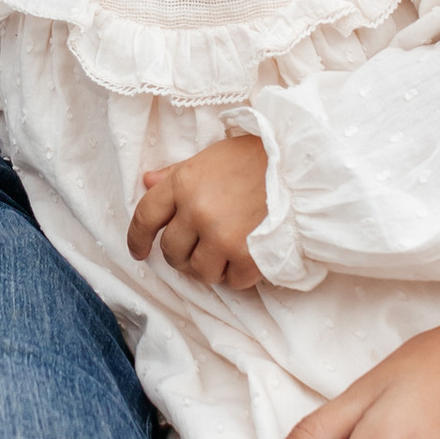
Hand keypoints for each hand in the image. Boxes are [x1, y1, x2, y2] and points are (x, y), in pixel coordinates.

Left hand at [129, 135, 268, 285]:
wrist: (302, 167)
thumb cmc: (256, 157)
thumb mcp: (211, 157)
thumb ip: (177, 174)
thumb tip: (148, 182)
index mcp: (184, 183)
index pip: (145, 217)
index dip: (137, 239)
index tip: (139, 252)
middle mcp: (198, 210)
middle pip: (172, 251)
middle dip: (181, 255)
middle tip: (200, 248)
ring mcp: (222, 235)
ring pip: (199, 272)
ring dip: (210, 268)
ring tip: (226, 253)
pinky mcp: (248, 256)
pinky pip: (232, 282)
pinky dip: (238, 275)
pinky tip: (247, 258)